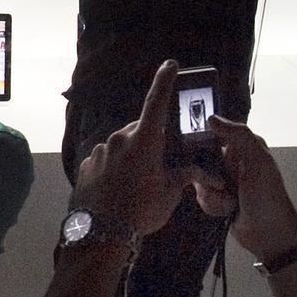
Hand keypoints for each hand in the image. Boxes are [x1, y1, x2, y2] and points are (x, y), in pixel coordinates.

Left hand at [73, 61, 192, 235]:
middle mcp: (119, 138)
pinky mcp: (87, 164)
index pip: (156, 102)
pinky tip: (119, 190)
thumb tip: (210, 177)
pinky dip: (115, 169)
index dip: (164, 82)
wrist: (101, 232)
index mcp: (144, 140)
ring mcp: (100, 151)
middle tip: (158, 169)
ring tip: (137, 186)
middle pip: (140, 131)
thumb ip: (186, 176)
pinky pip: (106, 160)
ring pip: (122, 147)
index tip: (170, 65)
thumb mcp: (170, 193)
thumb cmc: (142, 209)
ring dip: (132, 159)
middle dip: (151, 144)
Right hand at [208, 116, 296, 260]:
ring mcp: (225, 181)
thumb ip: (239, 136)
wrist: (269, 235)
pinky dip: (211, 204)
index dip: (203, 139)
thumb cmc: (267, 197)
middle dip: (206, 175)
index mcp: (246, 147)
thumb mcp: (258, 161)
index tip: (193, 147)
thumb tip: (211, 118)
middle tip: (221, 185)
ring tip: (228, 202)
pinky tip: (225, 210)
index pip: (216, 133)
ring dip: (211, 193)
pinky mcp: (218, 199)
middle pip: (201, 158)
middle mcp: (234, 161)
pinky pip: (201, 195)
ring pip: (199, 179)